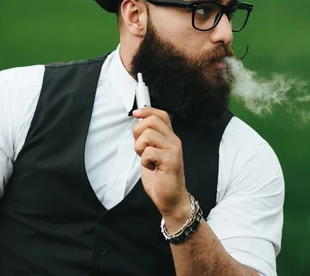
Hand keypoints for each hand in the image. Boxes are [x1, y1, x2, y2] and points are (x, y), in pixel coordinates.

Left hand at [132, 108, 190, 227]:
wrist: (171, 198)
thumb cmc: (161, 178)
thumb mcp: (152, 154)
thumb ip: (148, 140)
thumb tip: (138, 125)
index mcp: (169, 138)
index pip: (161, 115)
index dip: (147, 111)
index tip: (136, 113)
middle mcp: (173, 141)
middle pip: (152, 120)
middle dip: (138, 131)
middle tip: (140, 147)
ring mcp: (173, 150)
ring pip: (148, 135)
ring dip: (140, 148)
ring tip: (146, 159)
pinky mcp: (170, 160)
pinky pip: (149, 152)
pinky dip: (144, 160)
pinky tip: (151, 167)